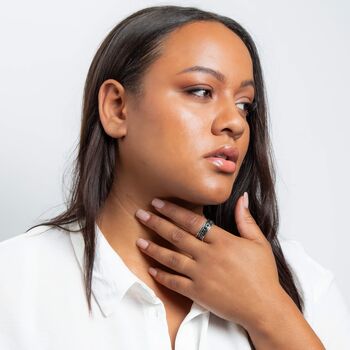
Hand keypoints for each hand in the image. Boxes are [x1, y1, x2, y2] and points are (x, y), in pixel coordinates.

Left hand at [134, 193, 283, 330]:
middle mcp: (209, 256)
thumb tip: (241, 198)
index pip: (192, 221)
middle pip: (177, 236)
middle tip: (141, 214)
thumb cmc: (263, 275)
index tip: (158, 203)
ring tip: (139, 240)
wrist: (264, 307)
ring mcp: (202, 275)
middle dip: (156, 223)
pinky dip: (162, 275)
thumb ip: (246, 219)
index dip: (173, 210)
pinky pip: (175, 283)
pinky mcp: (198, 293)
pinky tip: (151, 269)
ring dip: (153, 248)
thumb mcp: (258, 243)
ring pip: (171, 258)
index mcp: (223, 241)